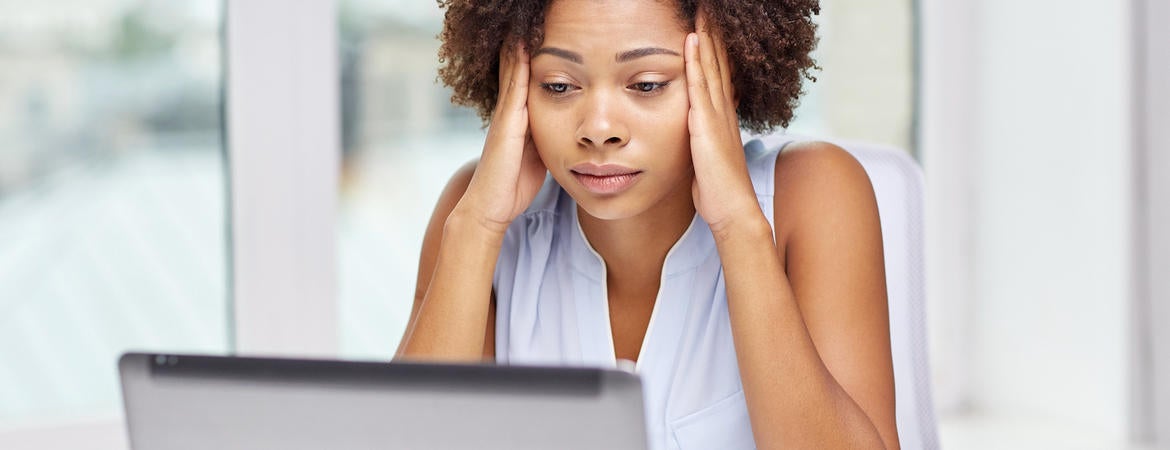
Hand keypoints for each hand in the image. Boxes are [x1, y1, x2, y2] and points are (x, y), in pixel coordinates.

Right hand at [454, 40, 547, 233]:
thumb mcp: (538, 156)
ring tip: (524, 22)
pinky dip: (517, 65)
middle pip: (516, 68)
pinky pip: (514, 88)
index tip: (540, 34)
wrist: (490, 207)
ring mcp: (506, 116)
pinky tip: (521, 45)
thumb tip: (566, 131)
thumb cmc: (513, 186)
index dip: (531, 57)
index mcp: (519, 119)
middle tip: (527, 19)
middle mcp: (510, 112)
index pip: (525, 80)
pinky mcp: (506, 124)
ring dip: (519, 46)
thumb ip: (546, 139)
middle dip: (522, 44)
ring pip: (514, 72)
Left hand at [685, 11, 761, 233]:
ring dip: (706, 38)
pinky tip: (692, 42)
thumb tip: (695, 131)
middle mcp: (722, 110)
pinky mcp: (706, 126)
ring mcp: (716, 116)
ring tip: (702, 13)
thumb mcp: (708, 156)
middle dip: (713, 34)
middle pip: (718, 62)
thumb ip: (703, 138)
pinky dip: (696, 63)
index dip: (714, 48)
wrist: (733, 210)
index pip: (718, 73)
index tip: (708, 26)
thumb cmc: (718, 189)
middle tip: (709, 9)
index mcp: (722, 116)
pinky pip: (700, 88)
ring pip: (710, 67)